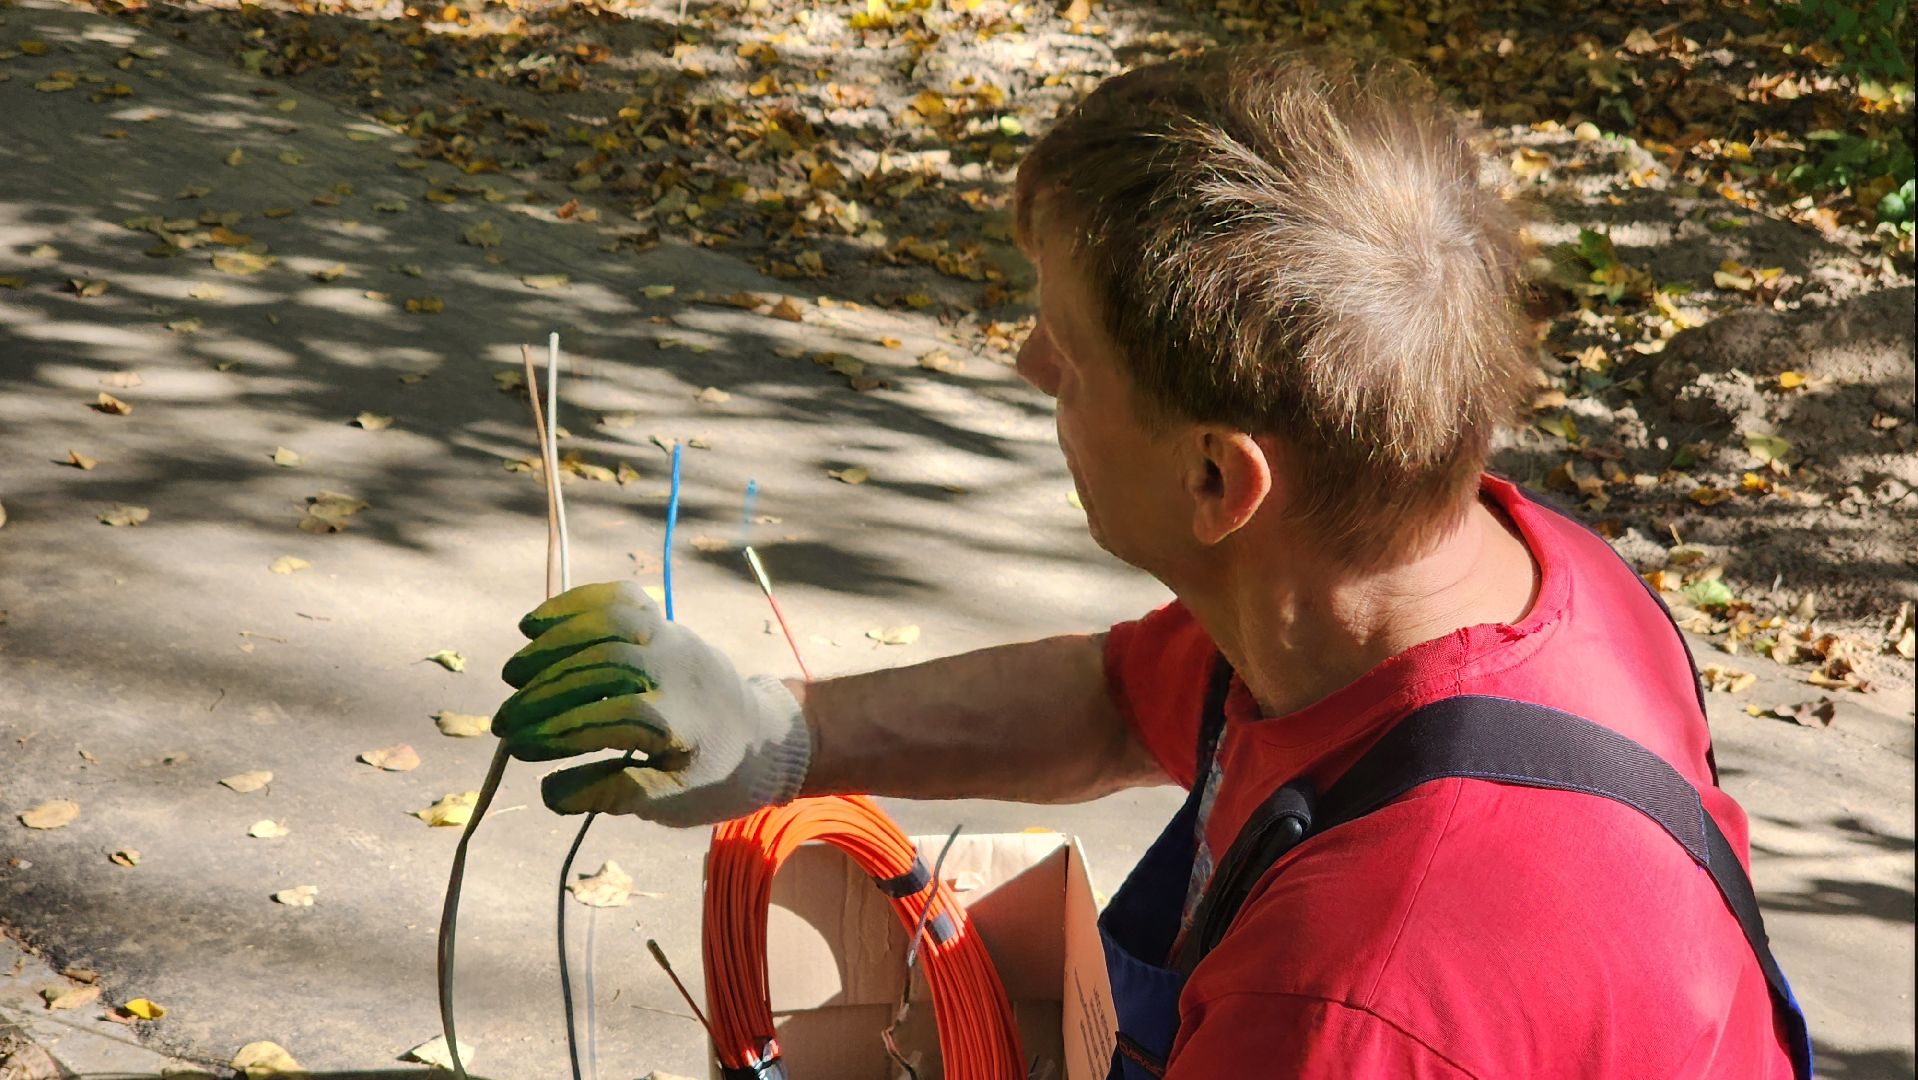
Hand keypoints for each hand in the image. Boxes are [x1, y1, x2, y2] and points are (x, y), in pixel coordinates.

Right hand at [491, 581, 811, 826]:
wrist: (764, 733)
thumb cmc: (715, 776)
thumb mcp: (674, 801)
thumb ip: (617, 795)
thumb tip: (550, 792)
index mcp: (684, 719)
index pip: (613, 718)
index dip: (561, 732)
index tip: (520, 749)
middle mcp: (679, 669)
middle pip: (605, 667)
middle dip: (546, 694)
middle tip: (504, 723)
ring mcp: (673, 637)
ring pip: (609, 624)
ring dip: (554, 645)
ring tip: (513, 674)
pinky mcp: (665, 623)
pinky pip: (620, 600)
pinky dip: (575, 604)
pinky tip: (534, 624)